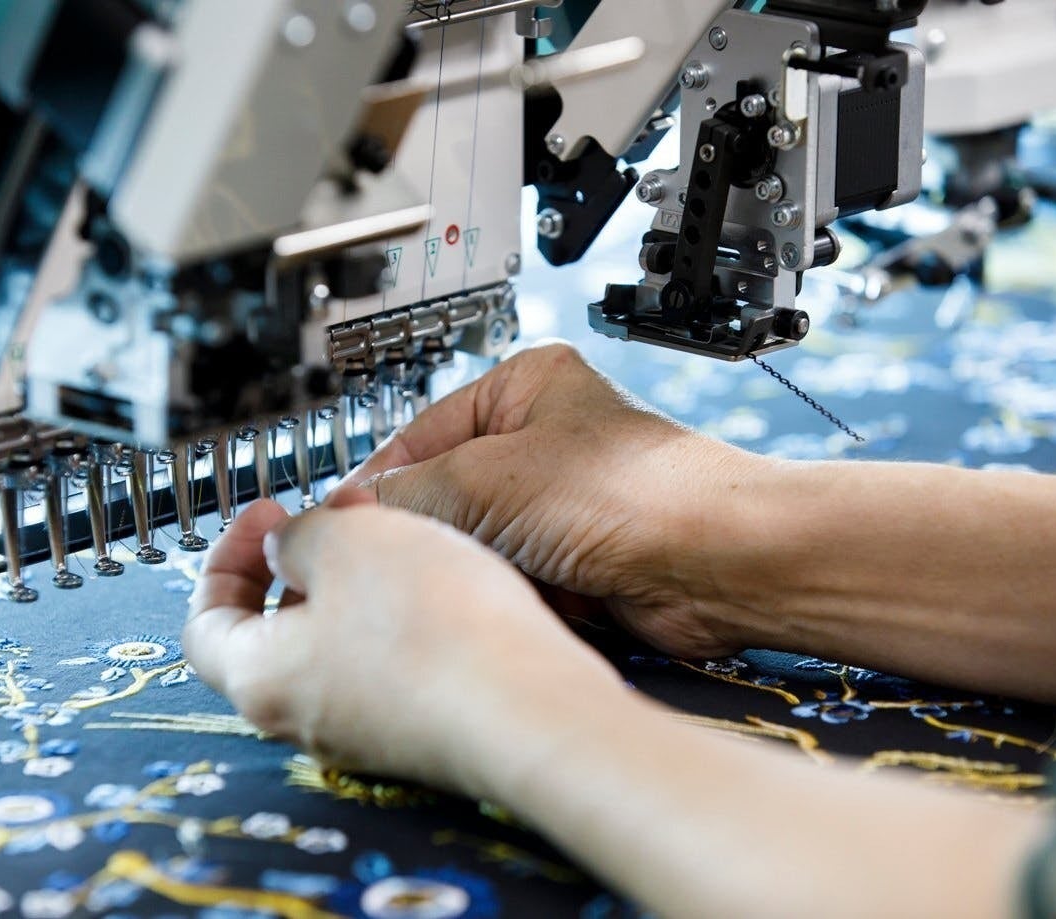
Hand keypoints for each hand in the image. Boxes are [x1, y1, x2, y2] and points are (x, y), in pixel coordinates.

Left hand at [182, 492, 622, 796]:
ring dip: (351, 582)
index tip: (265, 515)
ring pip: (334, 643)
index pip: (204, 621)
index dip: (227, 557)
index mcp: (260, 676)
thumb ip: (297, 537)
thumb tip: (286, 549)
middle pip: (272, 631)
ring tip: (393, 533)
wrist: (532, 707)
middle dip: (299, 559)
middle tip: (335, 513)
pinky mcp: (418, 732)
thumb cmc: (431, 626)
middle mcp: (303, 717)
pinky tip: (436, 579)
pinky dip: (393, 615)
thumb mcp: (345, 541)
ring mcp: (363, 731)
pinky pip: (386, 665)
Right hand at [340, 341, 772, 658]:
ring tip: (477, 575)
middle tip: (403, 558)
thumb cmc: (630, 495)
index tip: (340, 525)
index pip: (419, 435)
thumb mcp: (485, 479)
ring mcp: (560, 504)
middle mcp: (542, 442)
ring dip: (475, 566)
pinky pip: (510, 579)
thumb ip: (407, 494)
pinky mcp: (574, 560)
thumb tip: (349, 514)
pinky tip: (513, 595)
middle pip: (445, 494)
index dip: (378, 484)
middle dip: (433, 531)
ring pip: (476, 545)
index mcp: (523, 388)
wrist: (714, 565)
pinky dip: (506, 592)